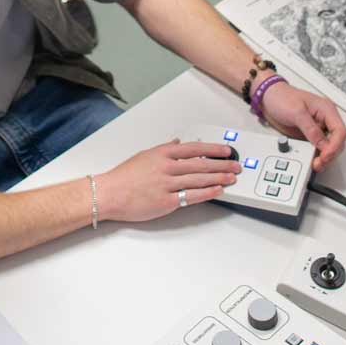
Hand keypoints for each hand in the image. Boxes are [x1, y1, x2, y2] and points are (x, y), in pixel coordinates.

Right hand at [98, 140, 239, 222]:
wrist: (109, 193)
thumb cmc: (123, 176)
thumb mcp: (144, 155)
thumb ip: (164, 149)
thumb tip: (177, 143)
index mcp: (162, 153)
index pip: (194, 148)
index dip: (213, 149)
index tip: (226, 150)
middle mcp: (166, 167)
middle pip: (201, 164)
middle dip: (222, 165)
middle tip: (236, 166)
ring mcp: (167, 184)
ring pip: (199, 179)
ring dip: (219, 178)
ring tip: (232, 178)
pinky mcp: (166, 201)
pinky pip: (191, 196)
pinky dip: (207, 192)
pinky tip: (218, 191)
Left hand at [258, 82, 345, 170]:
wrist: (268, 99)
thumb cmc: (282, 97)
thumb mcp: (296, 112)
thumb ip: (311, 129)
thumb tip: (322, 144)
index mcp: (327, 109)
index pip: (340, 131)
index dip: (335, 146)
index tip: (325, 155)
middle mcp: (325, 120)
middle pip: (337, 142)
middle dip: (330, 154)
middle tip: (318, 162)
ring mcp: (318, 129)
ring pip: (329, 147)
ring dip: (323, 157)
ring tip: (314, 163)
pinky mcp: (311, 135)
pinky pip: (318, 148)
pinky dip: (315, 156)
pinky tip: (310, 160)